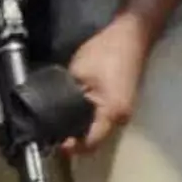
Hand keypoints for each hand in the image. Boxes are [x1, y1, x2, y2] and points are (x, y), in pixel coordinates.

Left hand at [62, 11, 148, 152]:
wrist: (131, 34)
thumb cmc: (106, 51)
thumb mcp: (78, 74)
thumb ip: (66, 98)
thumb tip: (53, 115)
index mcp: (112, 113)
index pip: (90, 143)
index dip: (70, 147)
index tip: (52, 141)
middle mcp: (122, 117)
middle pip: (94, 139)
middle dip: (73, 139)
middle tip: (51, 133)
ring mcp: (124, 110)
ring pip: (98, 130)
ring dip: (80, 129)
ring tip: (58, 123)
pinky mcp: (121, 102)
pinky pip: (102, 119)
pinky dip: (87, 119)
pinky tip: (72, 111)